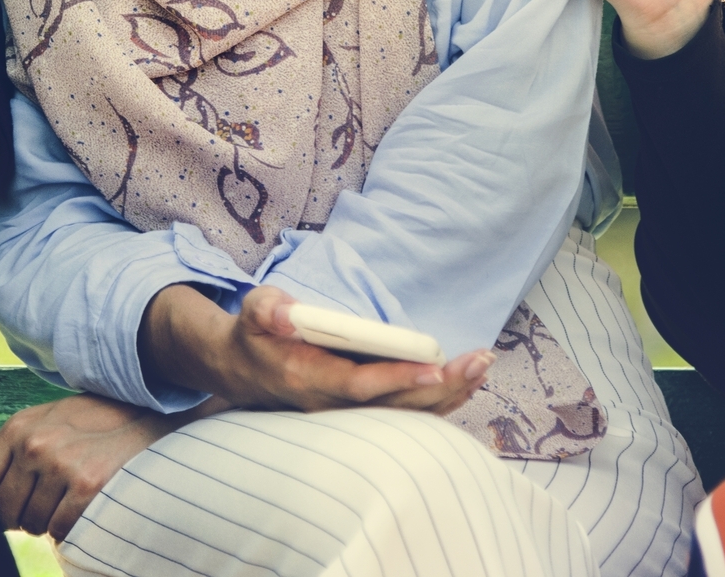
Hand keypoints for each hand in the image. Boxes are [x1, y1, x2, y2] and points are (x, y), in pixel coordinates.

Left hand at [0, 393, 185, 538]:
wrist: (155, 414)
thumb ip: (18, 450)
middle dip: (23, 515)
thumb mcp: (52, 422)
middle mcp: (34, 444)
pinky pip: (61, 530)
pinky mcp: (87, 486)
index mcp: (19, 427)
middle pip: (4, 510)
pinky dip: (74, 526)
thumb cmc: (100, 422)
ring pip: (34, 523)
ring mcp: (60, 465)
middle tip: (52, 500)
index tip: (3, 513)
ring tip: (76, 494)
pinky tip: (91, 502)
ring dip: (52, 519)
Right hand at [140, 284, 492, 415]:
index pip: (358, 385)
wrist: (241, 370)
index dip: (398, 379)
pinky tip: (466, 384)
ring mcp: (344, 414)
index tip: (436, 367)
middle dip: (441, 386)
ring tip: (483, 367)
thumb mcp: (253, 310)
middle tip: (480, 362)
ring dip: (447, 394)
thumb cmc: (254, 333)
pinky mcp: (357, 413)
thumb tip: (282, 311)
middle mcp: (329, 405)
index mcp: (306, 378)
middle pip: (393, 405)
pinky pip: (403, 413)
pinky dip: (437, 400)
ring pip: (403, 414)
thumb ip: (267, 309)